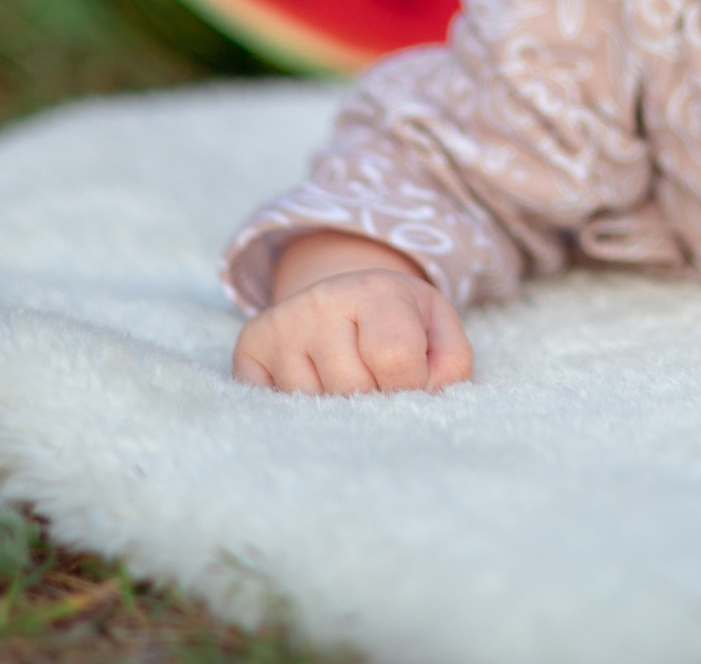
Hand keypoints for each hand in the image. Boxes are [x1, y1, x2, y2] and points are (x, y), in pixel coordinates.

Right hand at [231, 232, 474, 394]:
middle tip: (376, 381)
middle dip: (373, 400)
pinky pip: (273, 406)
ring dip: (336, 409)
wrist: (345, 297)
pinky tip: (313, 386)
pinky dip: (296, 411)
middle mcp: (321, 301)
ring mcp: (281, 324)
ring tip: (346, 380)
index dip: (411, 384)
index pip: (395, 358)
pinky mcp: (249, 346)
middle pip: (352, 388)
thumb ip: (451, 365)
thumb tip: (424, 399)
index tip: (411, 380)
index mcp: (376, 291)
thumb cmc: (400, 322)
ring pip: (311, 404)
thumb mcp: (439, 330)